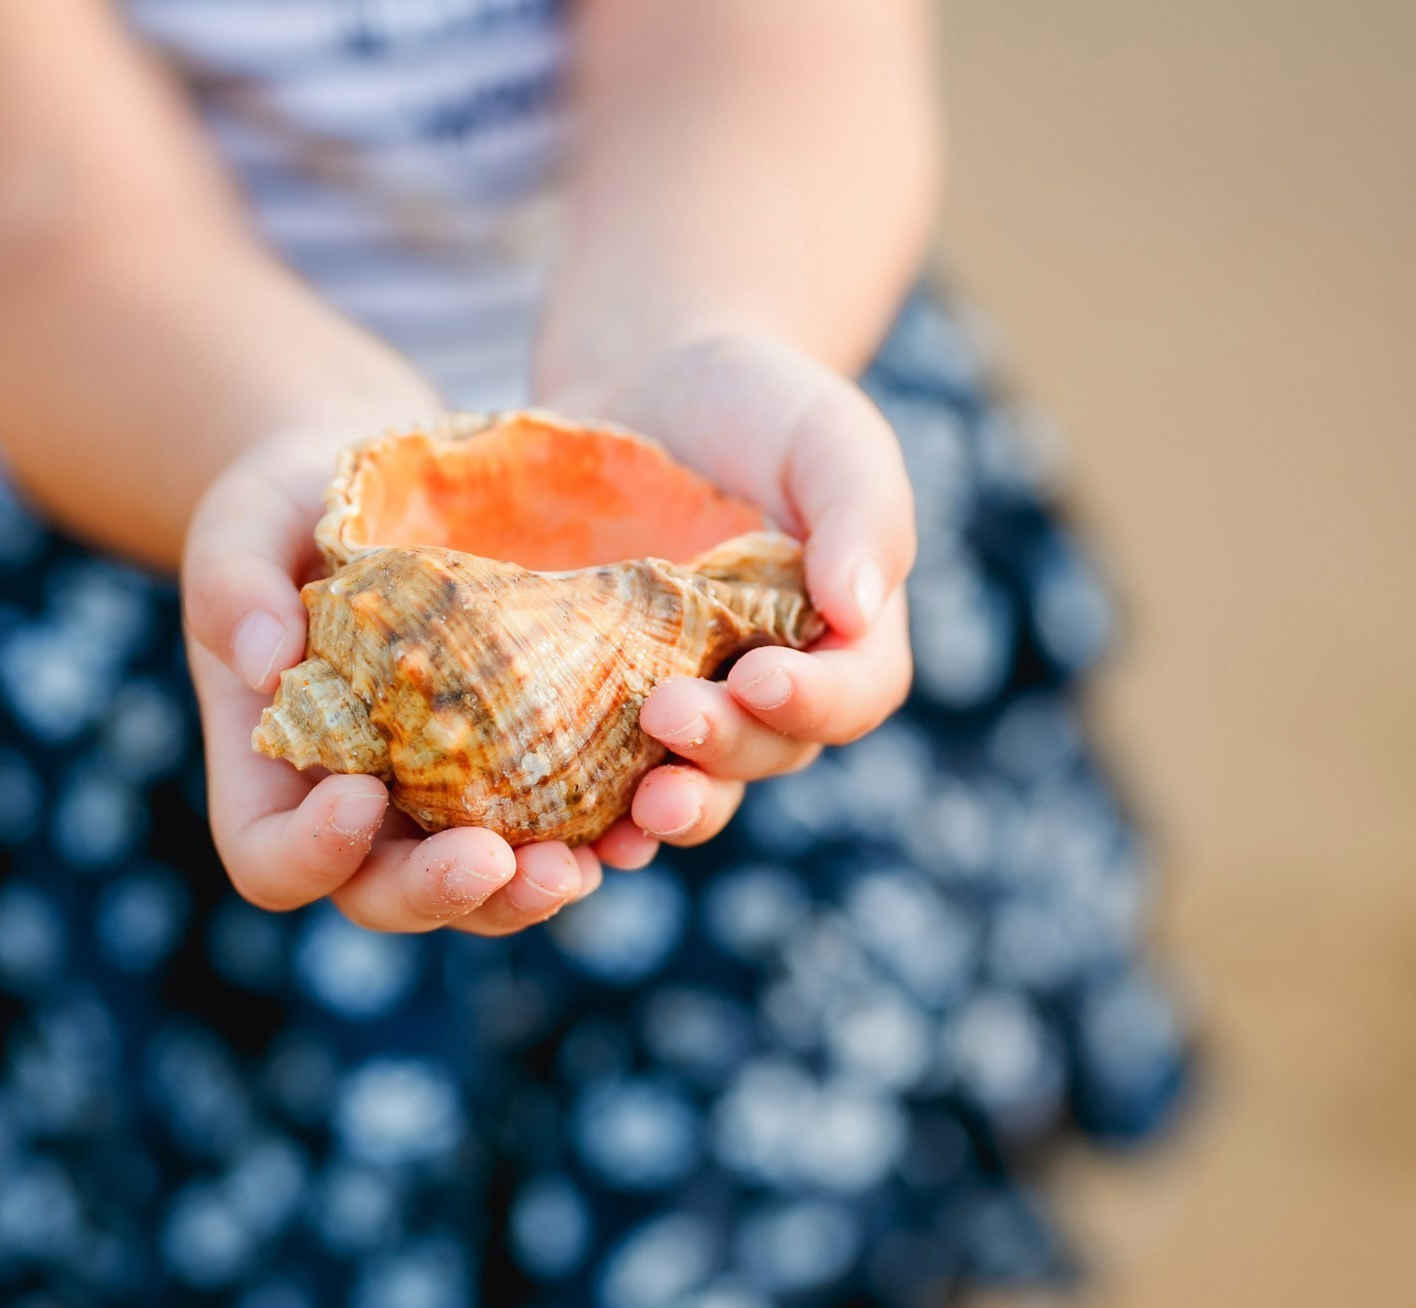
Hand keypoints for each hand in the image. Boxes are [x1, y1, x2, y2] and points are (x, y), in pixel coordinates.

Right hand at [182, 421, 603, 934]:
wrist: (378, 487)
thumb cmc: (287, 513)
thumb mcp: (240, 526)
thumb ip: (231, 587)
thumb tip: (262, 661)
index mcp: (275, 783)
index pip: (273, 863)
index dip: (312, 854)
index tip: (357, 793)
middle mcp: (363, 818)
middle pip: (389, 898)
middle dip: (443, 894)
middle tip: (495, 862)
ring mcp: (446, 807)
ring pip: (486, 889)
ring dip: (531, 890)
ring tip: (585, 861)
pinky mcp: (524, 772)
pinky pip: (565, 824)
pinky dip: (605, 830)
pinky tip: (648, 809)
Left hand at [543, 331, 917, 864]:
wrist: (645, 378)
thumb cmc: (757, 402)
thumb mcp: (827, 433)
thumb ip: (861, 512)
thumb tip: (859, 609)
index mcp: (845, 637)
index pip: (854, 693)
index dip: (816, 701)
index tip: (761, 677)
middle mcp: (768, 690)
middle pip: (769, 752)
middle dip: (726, 749)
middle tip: (672, 718)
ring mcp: (684, 702)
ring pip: (693, 783)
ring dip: (668, 806)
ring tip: (631, 809)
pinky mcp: (599, 704)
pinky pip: (602, 778)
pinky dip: (587, 813)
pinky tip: (554, 822)